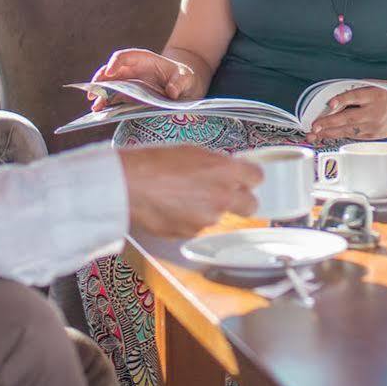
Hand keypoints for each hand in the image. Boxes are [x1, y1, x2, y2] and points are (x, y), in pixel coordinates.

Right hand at [89, 49, 197, 108]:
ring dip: (100, 94)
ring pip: (109, 85)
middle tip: (92, 92)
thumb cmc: (184, 78)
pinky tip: (101, 112)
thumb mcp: (186, 78)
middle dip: (100, 80)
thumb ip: (180, 82)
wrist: (184, 88)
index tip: (109, 72)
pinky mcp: (128, 96)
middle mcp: (132, 70)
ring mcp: (129, 83)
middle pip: (110, 71)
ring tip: (95, 106)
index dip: (115, 63)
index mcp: (143, 60)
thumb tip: (171, 92)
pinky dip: (106, 104)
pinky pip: (114, 98)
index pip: (125, 57)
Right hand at [118, 145, 260, 237]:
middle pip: (250, 205)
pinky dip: (190, 219)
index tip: (244, 177)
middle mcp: (223, 197)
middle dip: (241, 200)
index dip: (249, 177)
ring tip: (184, 197)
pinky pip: (199, 226)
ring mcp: (209, 219)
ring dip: (209, 209)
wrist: (129, 186)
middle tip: (225, 193)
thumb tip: (223, 169)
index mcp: (226, 171)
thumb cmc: (154, 163)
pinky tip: (173, 208)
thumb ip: (215, 163)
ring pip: (220, 216)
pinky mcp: (192, 234)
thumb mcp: (191, 151)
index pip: (257, 177)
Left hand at [306, 85, 386, 142]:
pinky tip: (328, 135)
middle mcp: (374, 112)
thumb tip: (336, 99)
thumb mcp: (378, 86)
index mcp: (375, 95)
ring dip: (329, 132)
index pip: (355, 97)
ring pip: (348, 130)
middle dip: (328, 123)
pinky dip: (340, 134)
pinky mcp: (374, 135)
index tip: (329, 103)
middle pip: (348, 118)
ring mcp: (374, 126)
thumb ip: (359, 92)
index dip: (341, 100)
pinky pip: (354, 135)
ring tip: (314, 134)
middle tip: (313, 127)